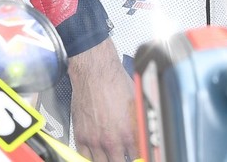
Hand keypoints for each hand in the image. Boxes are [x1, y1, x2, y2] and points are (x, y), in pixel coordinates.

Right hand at [69, 39, 137, 161]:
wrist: (95, 73)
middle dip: (122, 160)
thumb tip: (145, 136)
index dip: (137, 157)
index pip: (136, 157)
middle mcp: (111, 140)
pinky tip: (96, 155)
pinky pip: (84, 157)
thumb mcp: (136, 105)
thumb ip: (139, 126)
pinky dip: (90, 158)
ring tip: (111, 155)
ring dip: (107, 160)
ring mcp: (94, 140)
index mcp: (128, 133)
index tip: (136, 156)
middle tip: (123, 156)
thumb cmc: (116, 83)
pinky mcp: (81, 136)